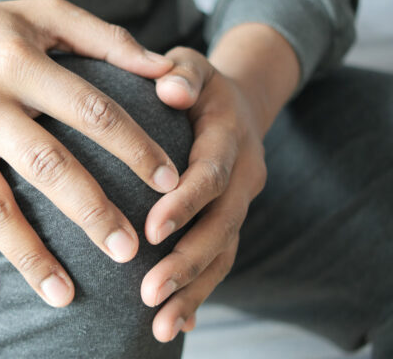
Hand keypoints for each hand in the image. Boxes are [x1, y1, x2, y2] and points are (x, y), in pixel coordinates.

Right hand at [0, 0, 180, 306]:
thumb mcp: (43, 15)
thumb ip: (107, 38)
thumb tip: (166, 70)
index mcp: (16, 61)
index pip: (89, 110)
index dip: (133, 147)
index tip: (168, 183)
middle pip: (46, 166)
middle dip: (91, 213)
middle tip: (130, 252)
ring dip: (30, 255)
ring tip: (66, 296)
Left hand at [140, 46, 267, 341]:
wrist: (237, 103)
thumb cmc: (198, 83)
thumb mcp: (193, 66)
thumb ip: (183, 72)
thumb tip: (170, 85)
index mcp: (230, 137)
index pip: (211, 173)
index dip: (186, 202)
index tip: (153, 230)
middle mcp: (242, 177)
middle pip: (221, 226)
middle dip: (187, 262)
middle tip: (150, 294)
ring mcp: (240, 204)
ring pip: (223, 253)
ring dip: (194, 290)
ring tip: (160, 326)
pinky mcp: (230, 222)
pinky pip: (220, 261)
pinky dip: (201, 293)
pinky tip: (179, 324)